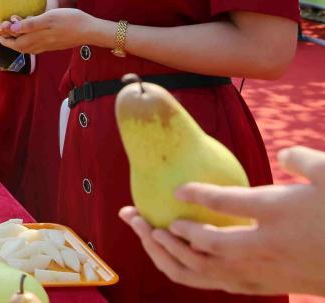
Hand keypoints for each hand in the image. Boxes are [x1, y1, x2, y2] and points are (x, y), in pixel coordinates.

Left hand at [0, 8, 94, 53]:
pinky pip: (35, 46)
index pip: (14, 42)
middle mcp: (40, 45)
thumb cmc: (70, 20)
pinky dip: (27, 42)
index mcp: (37, 38)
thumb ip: (30, 24)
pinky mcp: (53, 45)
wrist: (90, 30)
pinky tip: (28, 36)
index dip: (3, 37)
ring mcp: (48, 46)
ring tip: (10, 33)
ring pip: (27, 47)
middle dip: (7, 40)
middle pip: (18, 46)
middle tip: (0, 31)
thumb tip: (11, 28)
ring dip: (16, 41)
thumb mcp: (48, 18)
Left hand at [118, 146, 324, 296]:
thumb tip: (285, 154)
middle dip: (164, 231)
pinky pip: (216, 283)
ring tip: (142, 233)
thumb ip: (303, 161)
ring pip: (204, 271)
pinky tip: (170, 257)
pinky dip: (188, 272)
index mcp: (280, 212)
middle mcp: (266, 246)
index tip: (176, 190)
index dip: (198, 195)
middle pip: (204, 244)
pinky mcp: (263, 286)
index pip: (230, 202)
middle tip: (136, 215)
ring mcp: (263, 271)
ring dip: (167, 254)